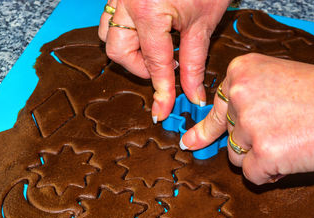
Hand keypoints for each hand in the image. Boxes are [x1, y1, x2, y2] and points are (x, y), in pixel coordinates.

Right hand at [99, 0, 229, 121]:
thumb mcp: (203, 24)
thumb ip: (194, 63)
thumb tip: (192, 95)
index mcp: (149, 11)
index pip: (154, 63)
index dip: (161, 91)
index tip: (162, 111)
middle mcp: (127, 2)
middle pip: (118, 52)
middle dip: (141, 67)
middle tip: (165, 69)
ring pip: (109, 34)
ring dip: (130, 50)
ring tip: (157, 50)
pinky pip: (112, 18)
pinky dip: (127, 32)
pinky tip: (149, 34)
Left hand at [180, 53, 313, 184]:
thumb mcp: (275, 81)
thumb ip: (240, 103)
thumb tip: (191, 140)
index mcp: (241, 71)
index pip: (218, 107)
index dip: (216, 125)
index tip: (195, 140)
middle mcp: (240, 94)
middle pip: (228, 133)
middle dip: (250, 140)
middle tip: (277, 134)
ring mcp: (250, 124)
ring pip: (236, 156)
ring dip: (259, 156)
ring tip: (291, 141)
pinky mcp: (263, 153)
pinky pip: (252, 175)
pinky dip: (270, 173)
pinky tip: (292, 156)